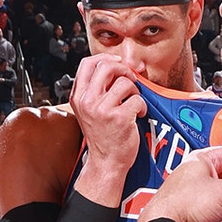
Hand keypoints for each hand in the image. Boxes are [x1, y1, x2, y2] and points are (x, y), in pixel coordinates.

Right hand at [69, 55, 147, 177]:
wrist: (106, 162)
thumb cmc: (102, 136)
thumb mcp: (90, 110)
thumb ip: (96, 89)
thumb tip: (117, 66)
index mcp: (78, 97)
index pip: (87, 64)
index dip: (105, 58)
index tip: (117, 62)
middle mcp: (87, 101)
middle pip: (106, 66)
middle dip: (124, 69)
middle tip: (131, 79)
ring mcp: (102, 110)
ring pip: (125, 82)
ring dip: (135, 91)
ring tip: (134, 102)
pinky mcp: (119, 118)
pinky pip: (137, 99)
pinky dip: (142, 106)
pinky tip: (138, 115)